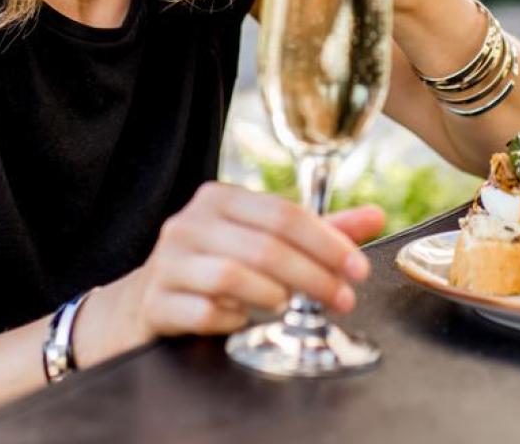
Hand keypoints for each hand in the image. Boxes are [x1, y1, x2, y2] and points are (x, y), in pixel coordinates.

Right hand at [116, 183, 383, 341]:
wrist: (143, 303)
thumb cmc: (214, 267)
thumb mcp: (261, 242)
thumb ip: (316, 231)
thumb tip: (376, 215)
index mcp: (219, 199)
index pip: (283, 213)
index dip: (327, 242)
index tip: (358, 270)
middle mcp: (189, 224)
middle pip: (264, 246)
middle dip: (313, 277)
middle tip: (342, 300)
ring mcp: (167, 263)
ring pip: (232, 277)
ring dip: (273, 296)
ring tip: (290, 307)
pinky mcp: (155, 302)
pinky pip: (203, 312)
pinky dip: (232, 320)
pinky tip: (243, 321)